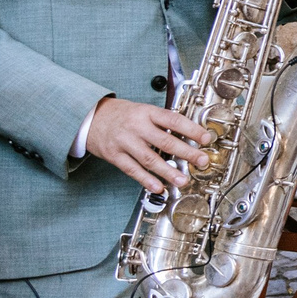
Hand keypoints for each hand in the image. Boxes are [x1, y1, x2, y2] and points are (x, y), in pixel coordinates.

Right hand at [85, 96, 210, 193]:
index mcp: (147, 112)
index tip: (206, 138)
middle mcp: (136, 127)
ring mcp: (125, 142)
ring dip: (168, 172)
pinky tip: (158, 187)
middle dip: (186, 153)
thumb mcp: (143, 110)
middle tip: (201, 161)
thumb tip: (189, 135)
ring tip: (183, 180)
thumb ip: (163, 122)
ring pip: (149, 159)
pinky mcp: (115, 155)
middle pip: (165, 141)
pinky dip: (146, 180)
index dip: (191, 130)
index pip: (173, 120)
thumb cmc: (122, 114)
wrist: (90, 116)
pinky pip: (132, 170)